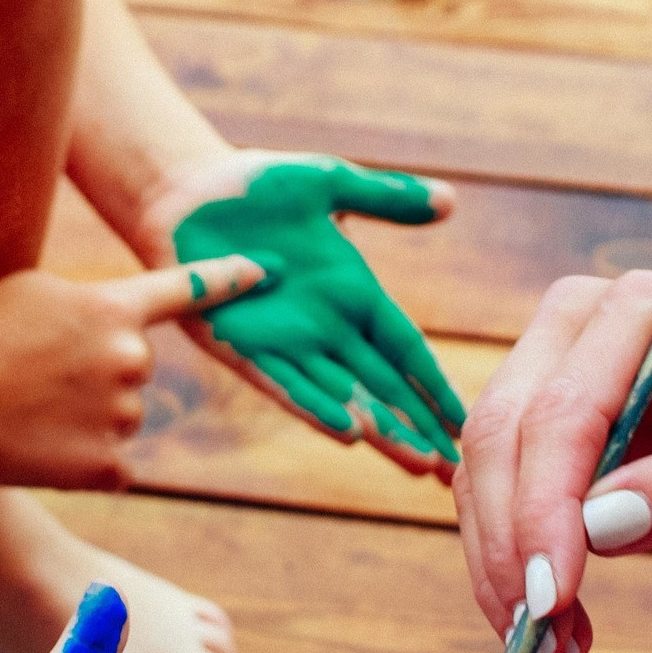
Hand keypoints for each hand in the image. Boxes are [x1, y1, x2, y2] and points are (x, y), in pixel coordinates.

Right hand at [0, 255, 264, 488]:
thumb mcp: (34, 293)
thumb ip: (92, 303)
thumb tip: (120, 325)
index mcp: (114, 309)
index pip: (186, 290)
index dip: (227, 279)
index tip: (265, 272)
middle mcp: (131, 360)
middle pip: (137, 366)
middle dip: (99, 372)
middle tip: (38, 375)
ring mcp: (123, 416)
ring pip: (122, 416)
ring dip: (87, 417)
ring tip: (29, 409)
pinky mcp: (109, 466)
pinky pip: (111, 462)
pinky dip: (81, 460)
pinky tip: (39, 447)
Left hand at [142, 151, 465, 475]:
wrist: (184, 193)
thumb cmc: (256, 187)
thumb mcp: (329, 183)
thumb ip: (384, 197)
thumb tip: (450, 202)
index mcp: (353, 296)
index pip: (406, 351)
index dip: (435, 385)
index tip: (467, 421)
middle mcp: (325, 329)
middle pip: (383, 387)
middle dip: (417, 427)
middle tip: (453, 469)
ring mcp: (284, 343)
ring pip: (342, 397)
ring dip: (379, 431)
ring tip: (416, 463)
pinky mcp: (240, 347)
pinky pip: (285, 384)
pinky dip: (317, 408)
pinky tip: (349, 434)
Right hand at [455, 271, 651, 652]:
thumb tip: (597, 529)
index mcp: (643, 312)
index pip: (564, 413)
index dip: (544, 509)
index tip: (550, 599)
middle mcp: (575, 318)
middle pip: (502, 433)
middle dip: (510, 545)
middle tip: (535, 641)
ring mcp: (543, 354)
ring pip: (482, 462)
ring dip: (499, 559)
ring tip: (544, 644)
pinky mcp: (528, 401)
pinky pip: (493, 480)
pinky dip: (507, 550)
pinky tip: (544, 611)